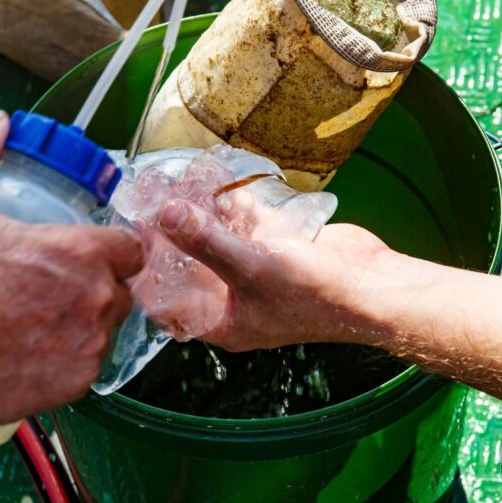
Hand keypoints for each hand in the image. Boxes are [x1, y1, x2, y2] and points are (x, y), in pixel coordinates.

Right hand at [0, 111, 143, 424]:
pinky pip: (85, 369)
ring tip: (40, 323)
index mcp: (84, 254)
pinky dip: (68, 363)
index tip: (90, 254)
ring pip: (104, 332)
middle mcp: (98, 300)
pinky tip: (35, 355)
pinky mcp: (75, 385)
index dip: (114, 250)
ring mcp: (89, 346)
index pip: (132, 248)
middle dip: (97, 288)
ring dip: (83, 326)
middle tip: (55, 289)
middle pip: (120, 291)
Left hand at [156, 199, 401, 350]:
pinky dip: (230, 206)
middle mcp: (231, 297)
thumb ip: (207, 241)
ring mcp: (253, 270)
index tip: (129, 240)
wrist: (372, 286)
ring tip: (173, 185)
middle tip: (146, 203)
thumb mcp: (251, 268)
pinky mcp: (274, 246)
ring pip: (214, 240)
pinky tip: (213, 181)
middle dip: (170, 236)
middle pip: (188, 265)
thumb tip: (166, 215)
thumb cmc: (313, 295)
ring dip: (199, 215)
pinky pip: (242, 225)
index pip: (168, 302)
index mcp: (220, 321)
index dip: (146, 274)